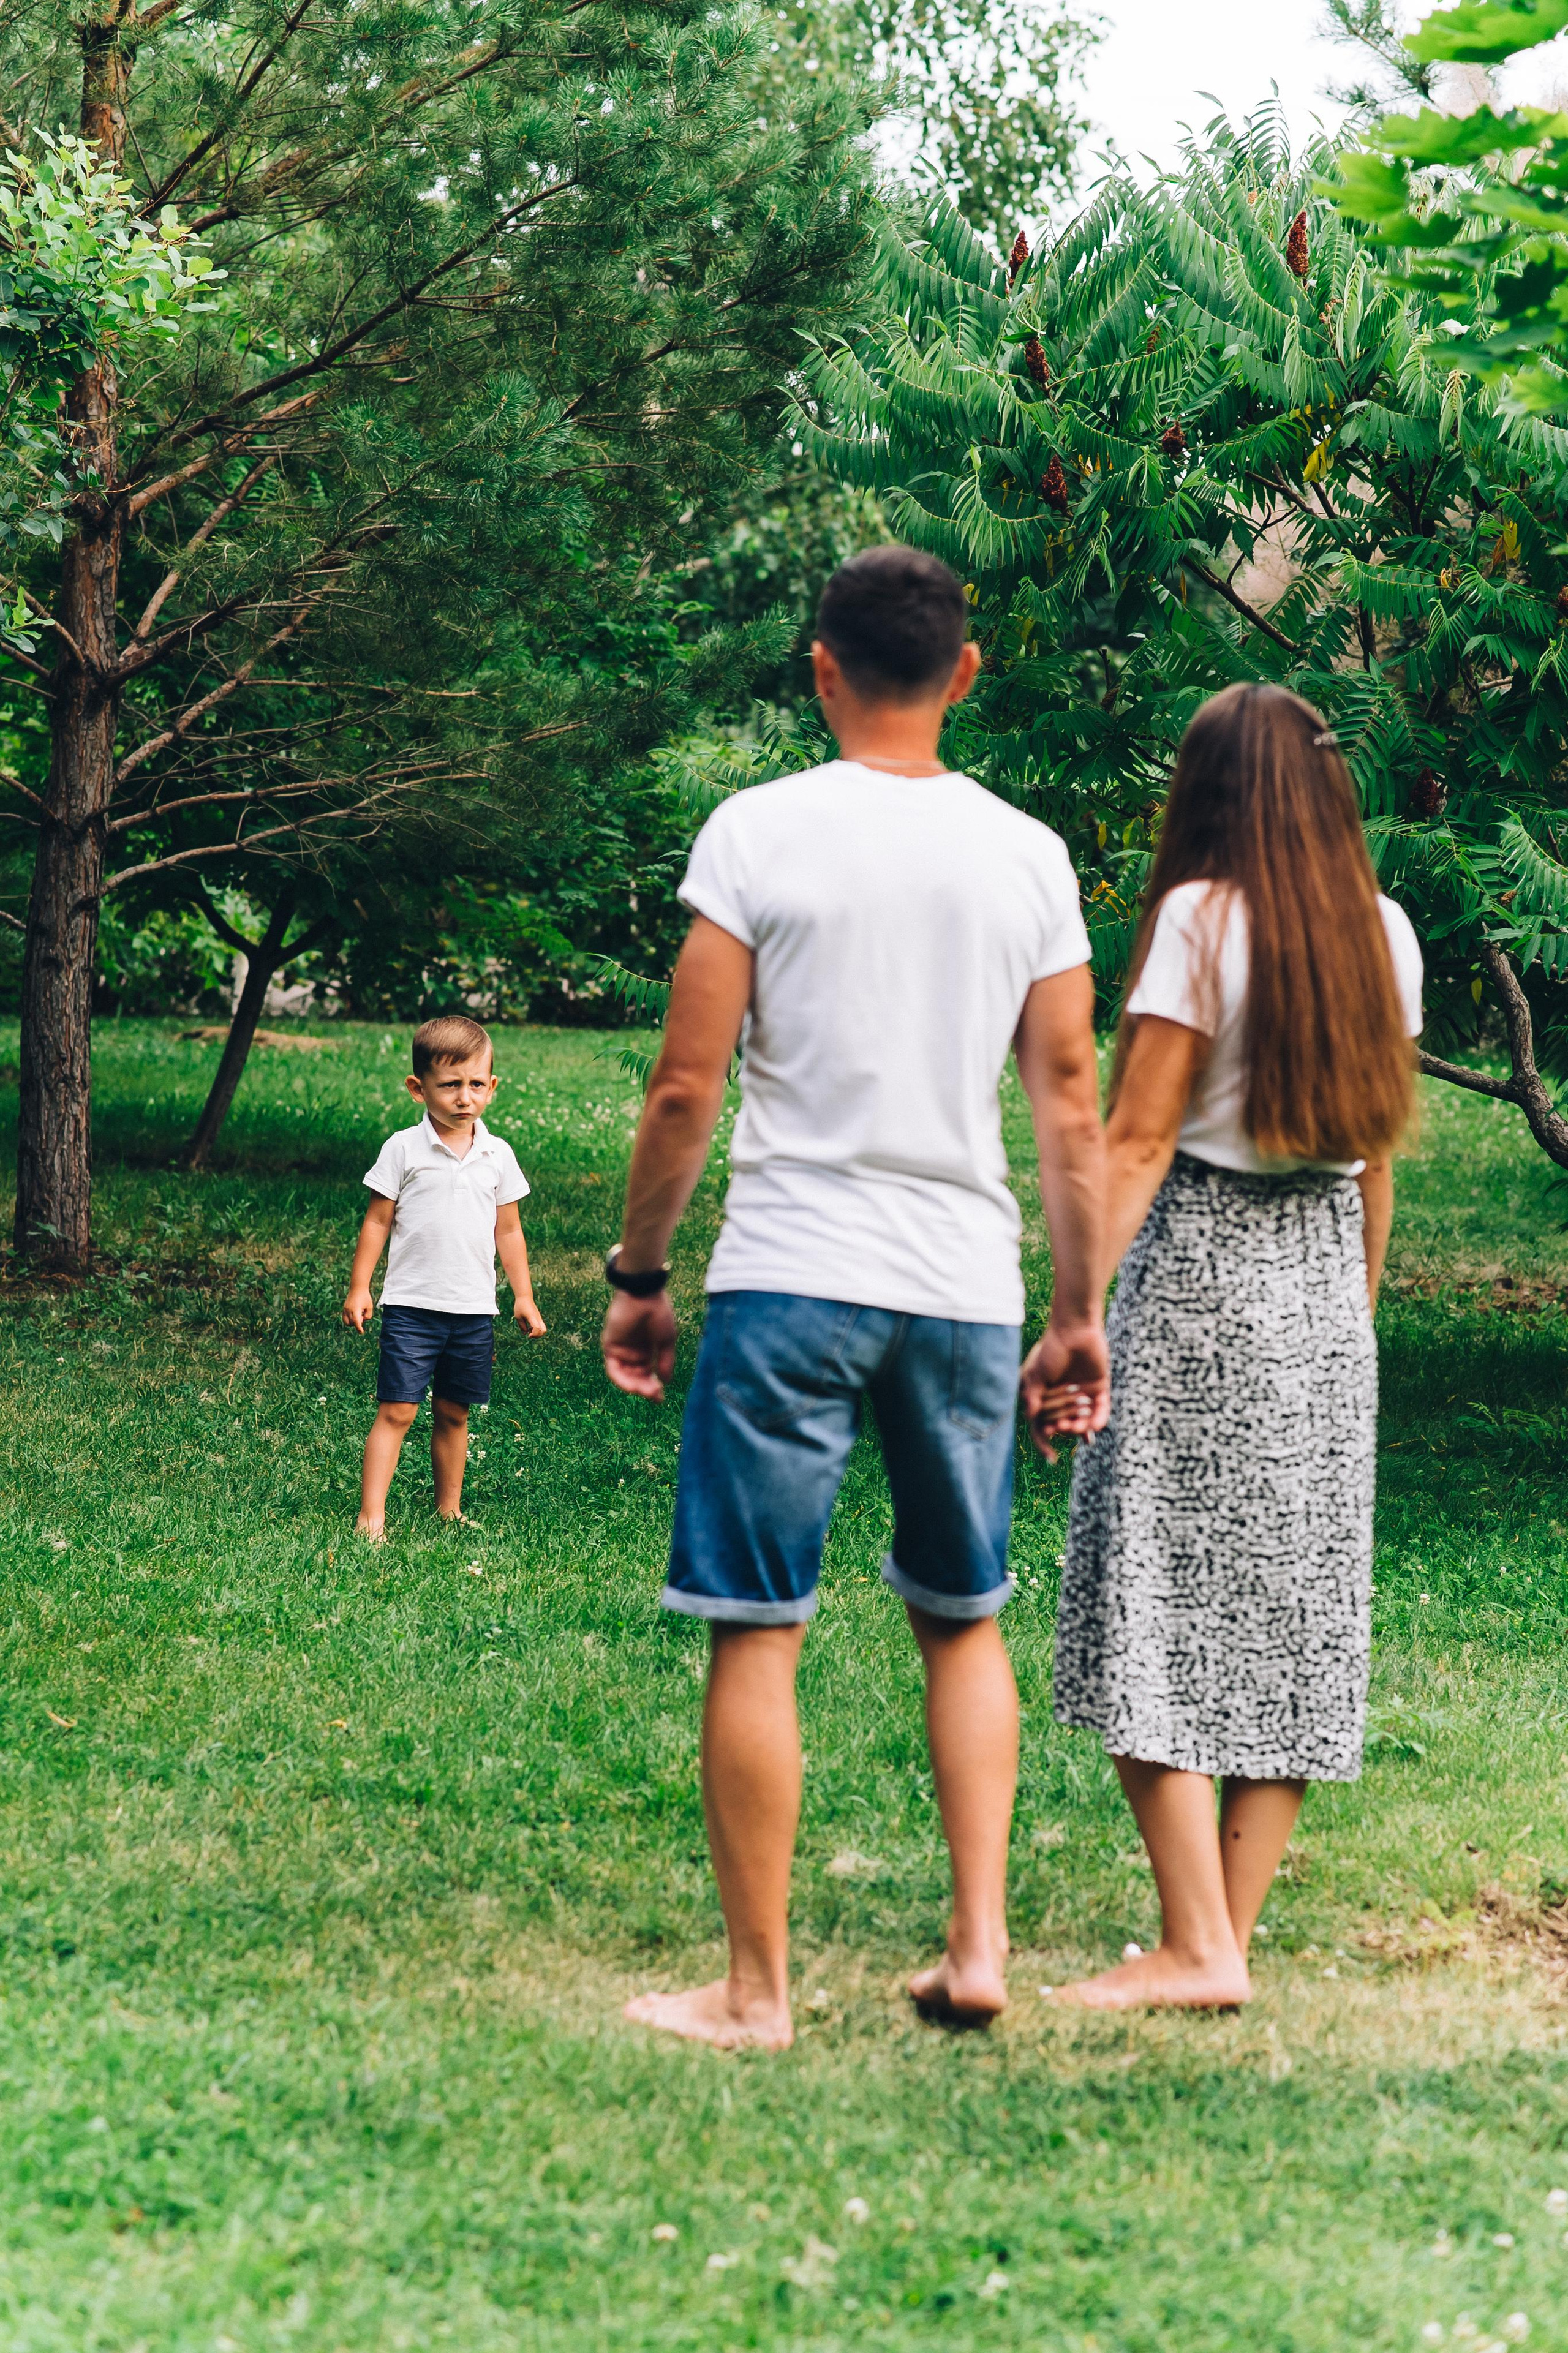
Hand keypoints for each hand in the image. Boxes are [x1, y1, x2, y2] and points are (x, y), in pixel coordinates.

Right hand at [342, 1286, 374, 1332]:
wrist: (357, 1288)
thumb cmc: (365, 1297)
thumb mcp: (370, 1306)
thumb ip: (368, 1316)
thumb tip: (362, 1321)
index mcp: (356, 1309)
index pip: (356, 1321)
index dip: (358, 1328)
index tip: (361, 1332)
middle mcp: (349, 1310)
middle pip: (352, 1323)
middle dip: (358, 1322)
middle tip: (363, 1314)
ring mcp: (345, 1309)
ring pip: (347, 1322)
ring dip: (353, 1322)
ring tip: (358, 1314)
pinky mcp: (344, 1309)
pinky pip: (345, 1319)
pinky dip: (349, 1320)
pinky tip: (354, 1314)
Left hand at [514, 1295, 546, 1336]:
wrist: (525, 1297)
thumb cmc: (520, 1306)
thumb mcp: (518, 1317)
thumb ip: (522, 1326)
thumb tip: (525, 1333)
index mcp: (532, 1317)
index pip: (537, 1328)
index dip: (534, 1334)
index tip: (528, 1335)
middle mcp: (537, 1318)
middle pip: (544, 1331)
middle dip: (537, 1336)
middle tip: (529, 1335)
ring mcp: (539, 1318)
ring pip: (544, 1329)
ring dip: (537, 1333)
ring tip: (529, 1331)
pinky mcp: (538, 1318)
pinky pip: (541, 1327)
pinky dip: (536, 1330)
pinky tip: (529, 1328)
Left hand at [602, 1288, 676, 1400]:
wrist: (644, 1295)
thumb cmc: (658, 1313)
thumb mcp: (666, 1341)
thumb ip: (665, 1361)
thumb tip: (666, 1381)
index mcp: (646, 1349)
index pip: (647, 1374)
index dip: (653, 1387)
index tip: (661, 1399)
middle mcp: (632, 1351)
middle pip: (636, 1377)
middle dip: (646, 1389)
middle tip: (656, 1396)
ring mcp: (620, 1349)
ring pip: (625, 1376)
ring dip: (636, 1387)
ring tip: (648, 1392)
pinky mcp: (609, 1346)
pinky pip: (613, 1369)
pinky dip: (622, 1380)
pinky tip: (633, 1387)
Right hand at [1019, 1316, 1110, 1463]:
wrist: (1074, 1330)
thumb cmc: (1050, 1349)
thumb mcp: (1036, 1374)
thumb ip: (1033, 1396)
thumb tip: (1032, 1418)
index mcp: (1044, 1397)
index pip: (1042, 1426)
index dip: (1045, 1443)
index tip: (1052, 1458)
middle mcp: (1063, 1399)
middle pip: (1062, 1423)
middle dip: (1062, 1426)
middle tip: (1062, 1425)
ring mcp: (1082, 1394)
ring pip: (1082, 1421)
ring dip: (1080, 1427)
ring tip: (1078, 1428)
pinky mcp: (1099, 1388)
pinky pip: (1101, 1410)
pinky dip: (1099, 1420)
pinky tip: (1095, 1427)